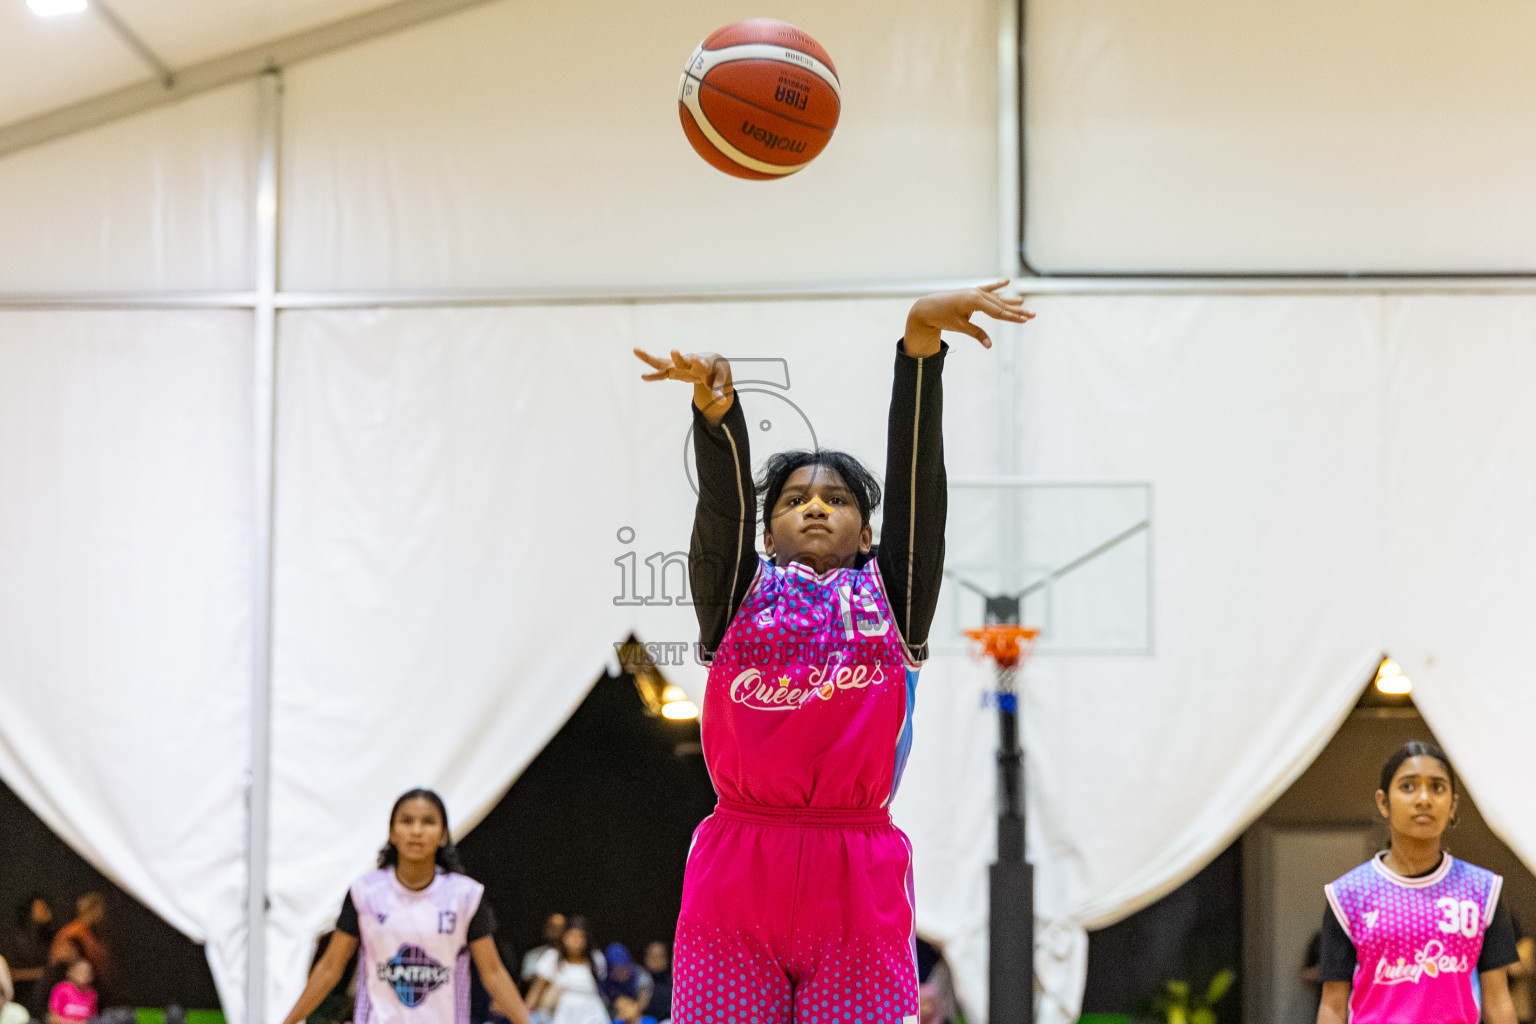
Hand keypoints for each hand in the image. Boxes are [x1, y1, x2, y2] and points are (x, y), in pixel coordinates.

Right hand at [633, 348, 734, 423]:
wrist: (710, 362)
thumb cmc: (715, 371)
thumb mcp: (718, 381)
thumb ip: (718, 391)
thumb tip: (723, 403)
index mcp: (702, 364)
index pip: (699, 364)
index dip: (697, 363)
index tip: (694, 359)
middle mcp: (688, 362)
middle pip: (682, 360)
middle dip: (678, 357)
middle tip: (674, 351)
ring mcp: (677, 365)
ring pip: (663, 362)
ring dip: (650, 358)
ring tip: (635, 350)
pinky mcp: (672, 369)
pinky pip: (659, 372)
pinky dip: (652, 375)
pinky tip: (643, 377)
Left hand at [904, 280, 1033, 356]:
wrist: (926, 308)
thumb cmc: (942, 318)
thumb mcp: (960, 327)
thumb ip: (976, 333)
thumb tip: (989, 345)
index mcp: (975, 301)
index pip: (998, 312)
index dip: (1012, 318)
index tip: (1025, 321)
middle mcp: (976, 293)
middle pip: (1000, 305)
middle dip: (1016, 311)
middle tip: (1032, 315)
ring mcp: (974, 291)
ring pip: (995, 298)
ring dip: (1010, 301)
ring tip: (1023, 303)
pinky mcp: (970, 292)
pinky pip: (986, 289)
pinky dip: (997, 286)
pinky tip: (1007, 282)